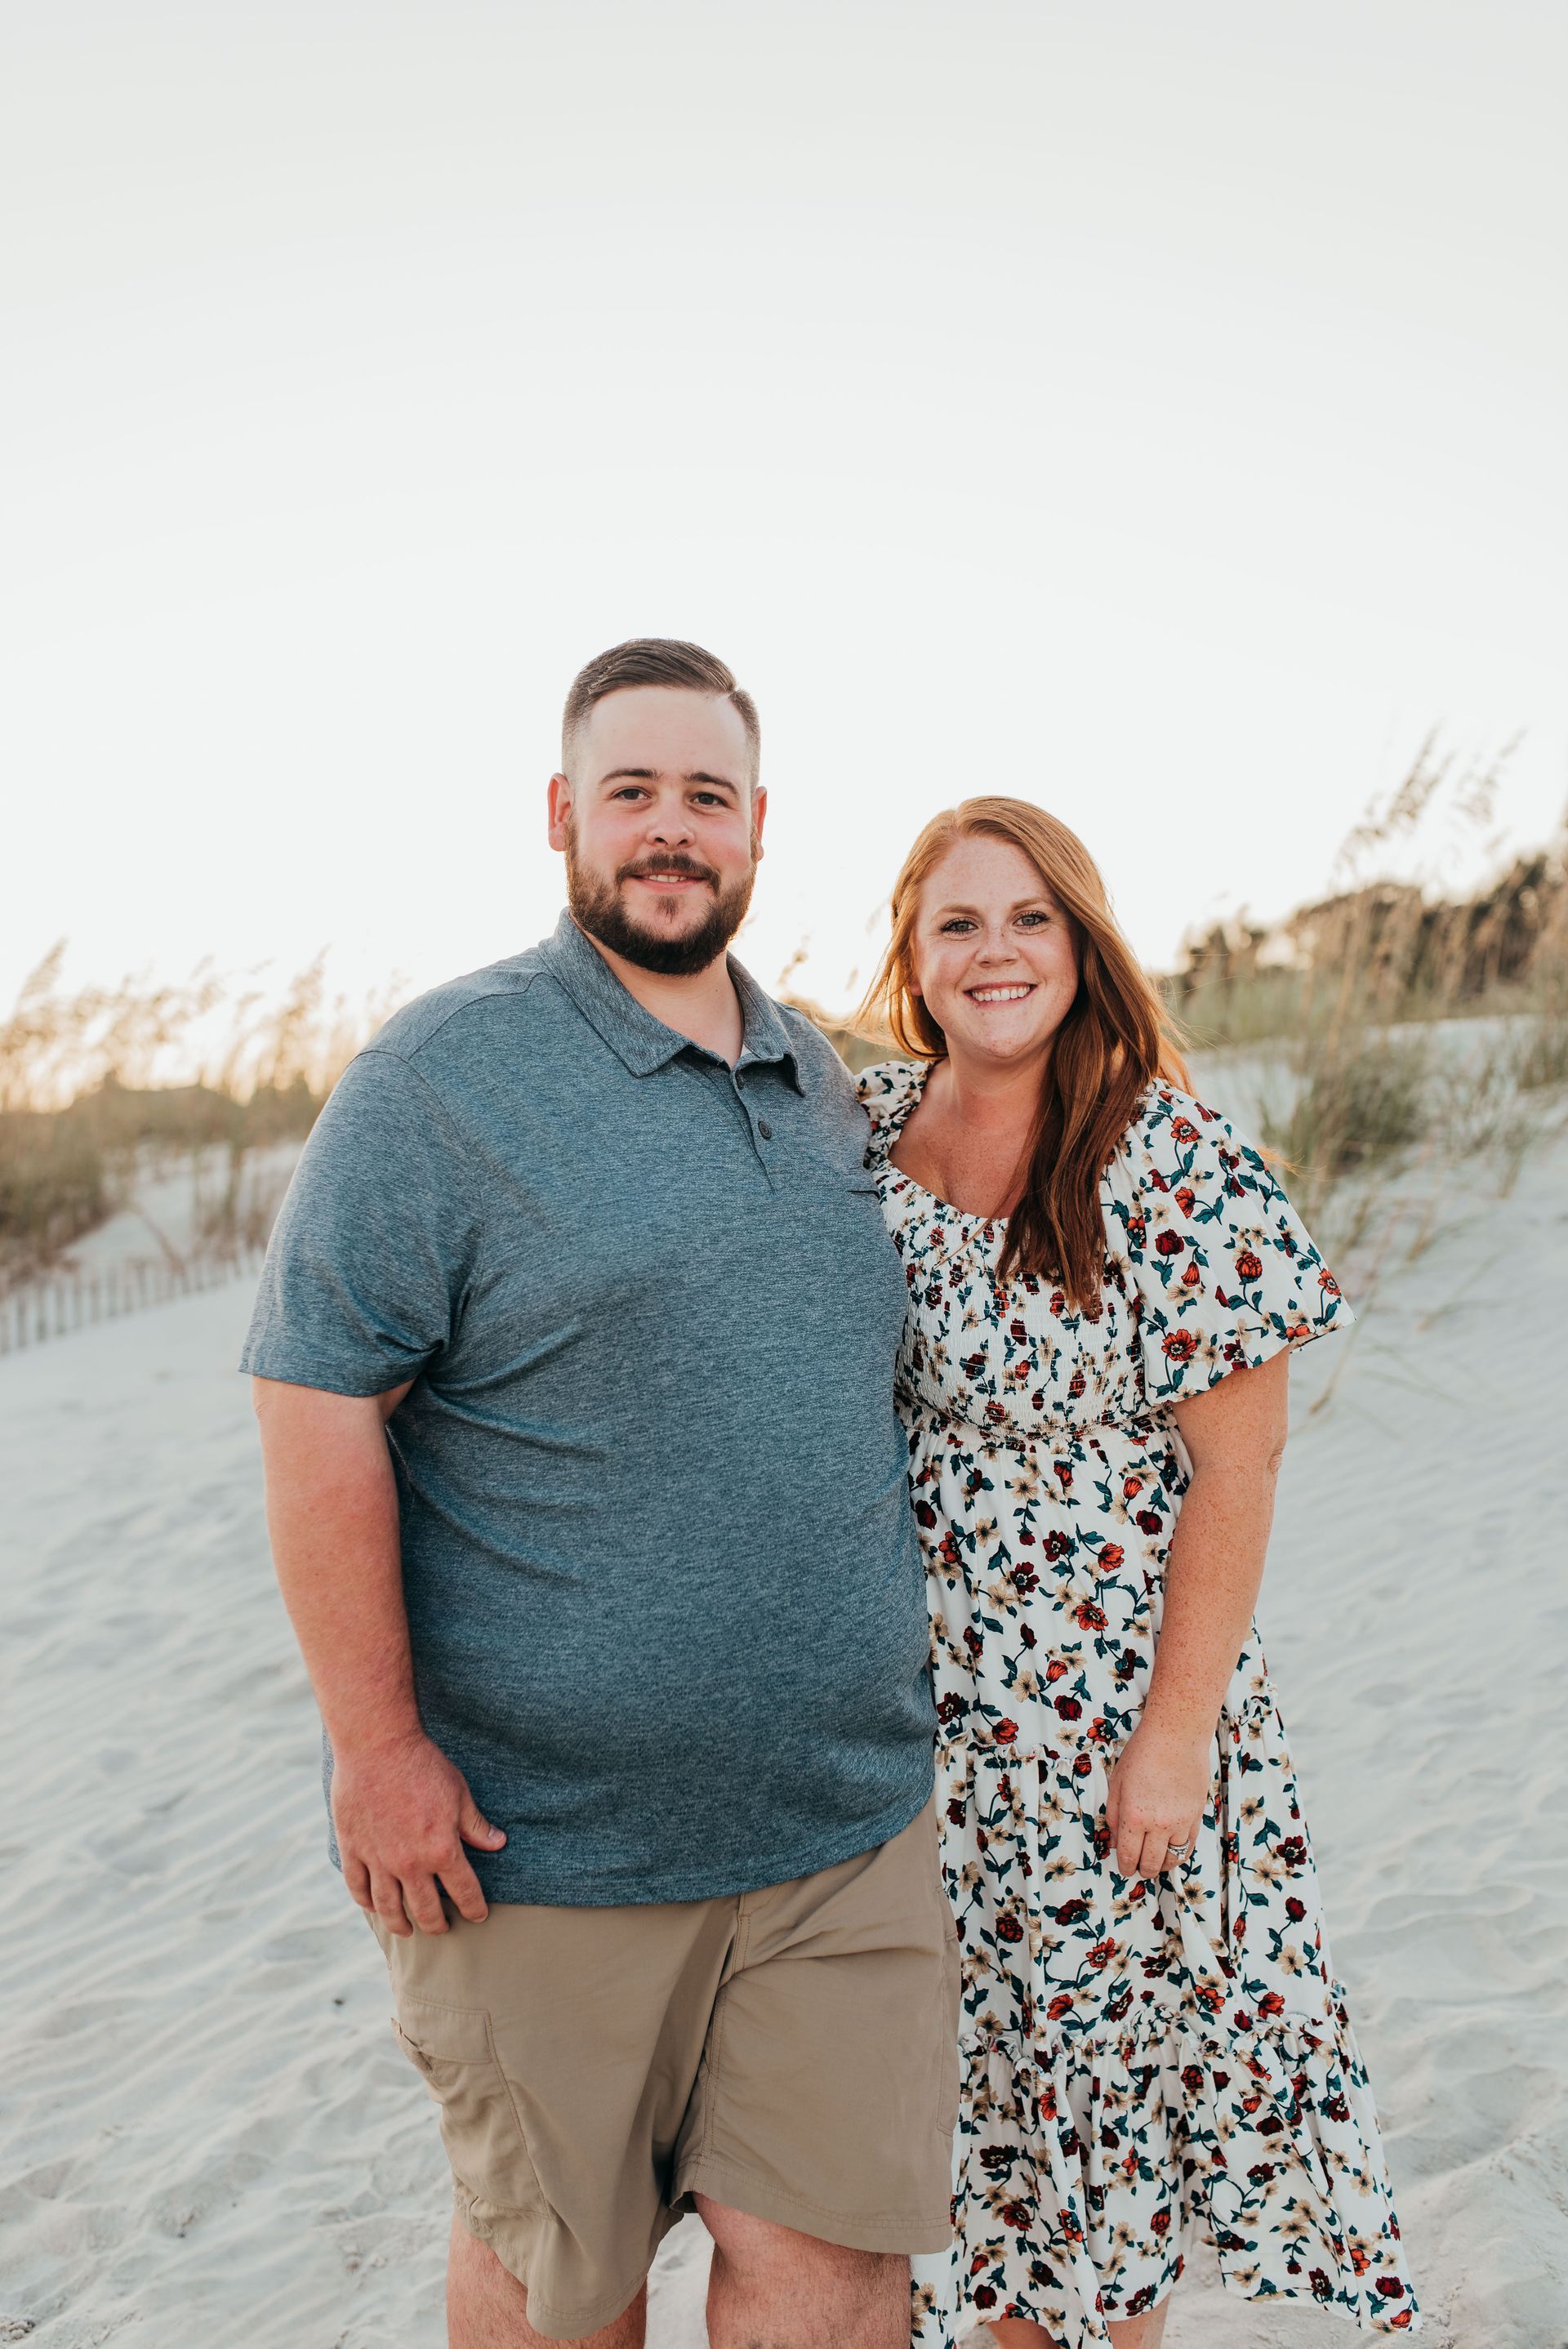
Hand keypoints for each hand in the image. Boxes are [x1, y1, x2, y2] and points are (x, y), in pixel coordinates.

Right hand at [331, 1730, 506, 1935]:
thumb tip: (498, 1844)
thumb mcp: (459, 1793)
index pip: (464, 1893)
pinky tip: (374, 1907)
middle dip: (437, 1924)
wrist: (377, 1746)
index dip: (474, 1909)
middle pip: (425, 1909)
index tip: (478, 1916)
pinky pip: (358, 1887)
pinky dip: (366, 1902)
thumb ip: (476, 1826)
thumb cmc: (423, 1766)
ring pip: (389, 1907)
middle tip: (442, 1929)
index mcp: (441, 1850)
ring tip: (407, 1931)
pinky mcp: (353, 1849)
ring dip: (400, 1924)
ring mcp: (378, 1859)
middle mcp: (409, 1863)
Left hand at [1104, 1718, 1208, 1879]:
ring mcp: (1181, 1822)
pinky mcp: (1197, 1817)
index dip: (1125, 1867)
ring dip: (1162, 1866)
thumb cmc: (1144, 1753)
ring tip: (1155, 1862)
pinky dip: (1179, 1855)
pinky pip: (1189, 1847)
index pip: (1129, 1856)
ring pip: (1172, 1860)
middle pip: (1151, 1864)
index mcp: (1134, 1816)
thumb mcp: (1117, 1782)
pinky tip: (1172, 1853)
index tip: (1124, 1868)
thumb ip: (1113, 1815)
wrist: (1176, 1736)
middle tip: (1138, 1868)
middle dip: (1142, 1870)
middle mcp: (1159, 1824)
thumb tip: (1114, 1841)